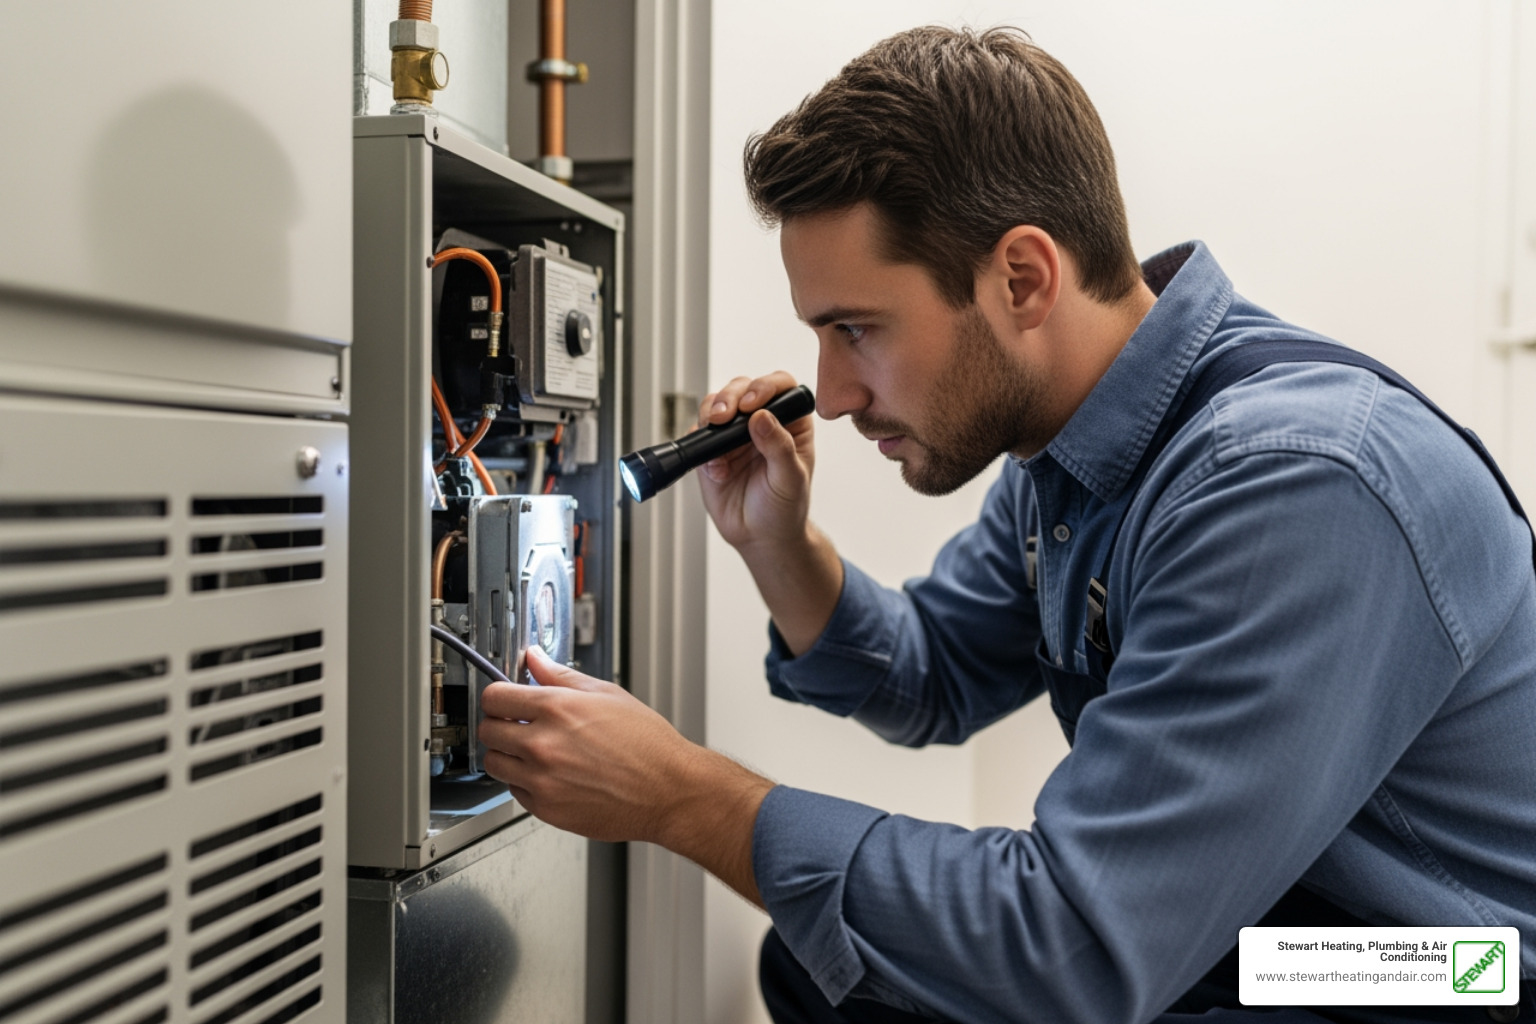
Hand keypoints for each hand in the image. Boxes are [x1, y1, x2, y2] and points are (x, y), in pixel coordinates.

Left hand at [478, 648, 772, 878]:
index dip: (498, 696)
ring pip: (495, 764)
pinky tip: (551, 773)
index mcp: (557, 709)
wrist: (669, 791)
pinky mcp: (546, 809)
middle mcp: (543, 745)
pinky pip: (515, 791)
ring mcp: (542, 780)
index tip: (505, 700)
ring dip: (508, 755)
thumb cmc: (647, 745)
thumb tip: (536, 659)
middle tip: (518, 725)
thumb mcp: (607, 694)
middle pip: (488, 731)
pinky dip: (525, 782)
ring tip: (534, 751)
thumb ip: (561, 675)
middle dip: (500, 725)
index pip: (495, 697)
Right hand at [694, 371, 815, 554]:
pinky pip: (699, 433)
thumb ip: (779, 447)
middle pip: (743, 388)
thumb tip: (762, 416)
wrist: (760, 537)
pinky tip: (715, 468)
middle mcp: (761, 421)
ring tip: (714, 430)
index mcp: (790, 422)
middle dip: (731, 396)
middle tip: (725, 416)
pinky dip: (701, 444)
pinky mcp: (711, 449)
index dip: (766, 387)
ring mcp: (734, 434)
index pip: (781, 387)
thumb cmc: (784, 508)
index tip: (753, 404)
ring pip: (716, 404)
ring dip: (711, 412)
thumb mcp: (790, 479)